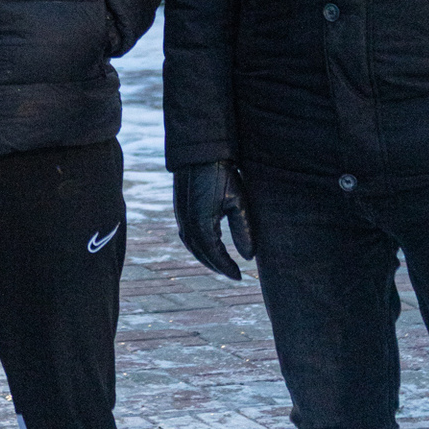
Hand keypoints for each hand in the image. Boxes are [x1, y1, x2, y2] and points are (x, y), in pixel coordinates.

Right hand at [173, 160, 254, 280]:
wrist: (199, 152)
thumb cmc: (221, 174)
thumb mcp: (239, 201)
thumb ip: (243, 230)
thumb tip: (248, 257)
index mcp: (201, 225)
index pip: (215, 256)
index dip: (227, 268)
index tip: (240, 277)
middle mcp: (187, 224)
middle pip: (201, 254)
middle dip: (216, 266)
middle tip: (232, 274)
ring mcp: (180, 217)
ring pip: (191, 246)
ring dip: (206, 257)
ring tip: (221, 263)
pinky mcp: (179, 209)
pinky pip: (186, 235)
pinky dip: (197, 246)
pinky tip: (207, 244)